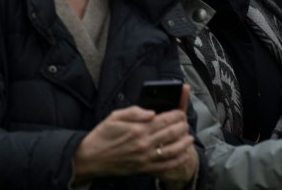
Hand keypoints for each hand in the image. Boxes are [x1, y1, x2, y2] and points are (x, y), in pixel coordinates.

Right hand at [72, 108, 193, 182]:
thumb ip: (134, 111)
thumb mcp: (114, 116)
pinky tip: (184, 155)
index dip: (175, 115)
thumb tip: (152, 112)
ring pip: (172, 150)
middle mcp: (144, 143)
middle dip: (182, 127)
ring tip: (190, 137)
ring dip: (184, 143)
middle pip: (171, 134)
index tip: (180, 112)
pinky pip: (166, 166)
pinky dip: (178, 160)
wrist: (92, 158)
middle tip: (186, 123)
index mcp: (137, 129)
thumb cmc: (102, 135)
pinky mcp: (144, 169)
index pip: (163, 120)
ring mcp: (145, 158)